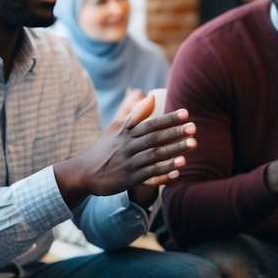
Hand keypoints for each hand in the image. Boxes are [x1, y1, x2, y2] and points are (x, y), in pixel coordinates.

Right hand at [54, 92, 197, 204]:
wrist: (84, 172)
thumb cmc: (105, 149)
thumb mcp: (116, 130)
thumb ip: (135, 116)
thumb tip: (152, 97)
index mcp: (125, 134)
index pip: (150, 124)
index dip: (168, 119)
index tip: (186, 113)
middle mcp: (127, 147)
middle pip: (154, 139)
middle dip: (175, 133)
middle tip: (194, 128)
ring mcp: (129, 164)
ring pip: (154, 157)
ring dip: (174, 151)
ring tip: (192, 145)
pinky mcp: (129, 180)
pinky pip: (150, 177)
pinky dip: (164, 174)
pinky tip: (179, 171)